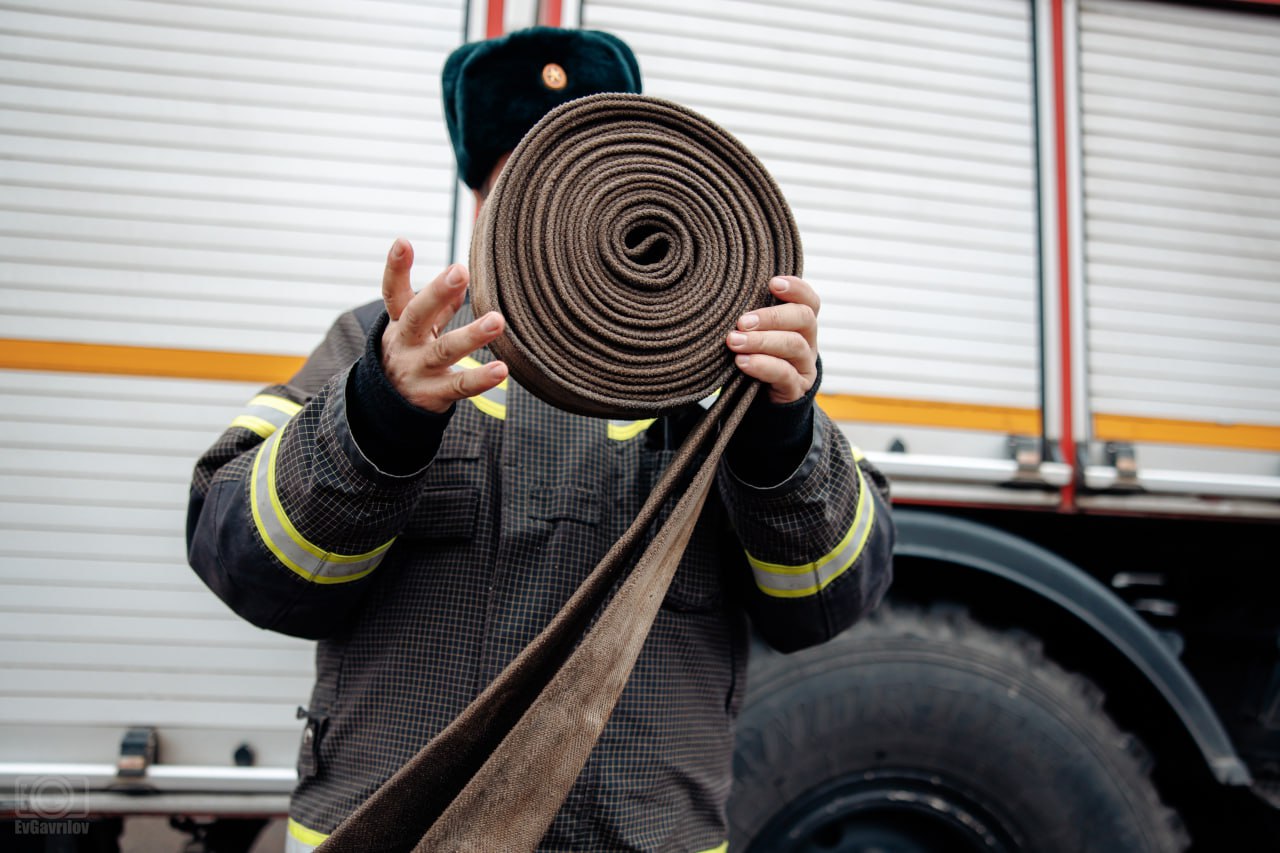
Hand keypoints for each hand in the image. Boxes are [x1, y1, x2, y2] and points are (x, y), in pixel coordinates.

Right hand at [380, 238, 507, 412]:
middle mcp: (405, 344)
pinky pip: (459, 386)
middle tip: (460, 270)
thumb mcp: (417, 329)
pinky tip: (502, 370)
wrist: (386, 408)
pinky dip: (480, 379)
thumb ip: (440, 306)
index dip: (396, 268)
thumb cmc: (411, 355)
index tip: (403, 242)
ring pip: (443, 351)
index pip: (393, 293)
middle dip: (437, 293)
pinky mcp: (433, 395)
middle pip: (417, 316)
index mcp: (400, 323)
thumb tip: (460, 273)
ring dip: (470, 336)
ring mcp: (417, 370)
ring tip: (497, 321)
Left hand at [726, 276, 819, 404]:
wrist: (765, 404)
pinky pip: (785, 374)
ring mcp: (804, 366)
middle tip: (742, 322)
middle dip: (772, 317)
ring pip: (794, 345)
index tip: (772, 283)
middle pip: (804, 318)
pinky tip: (742, 362)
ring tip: (735, 341)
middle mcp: (808, 342)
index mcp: (801, 325)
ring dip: (762, 341)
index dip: (796, 289)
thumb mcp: (758, 336)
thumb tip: (725, 298)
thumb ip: (753, 320)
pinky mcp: (796, 389)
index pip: (809, 301)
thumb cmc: (757, 359)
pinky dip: (762, 365)